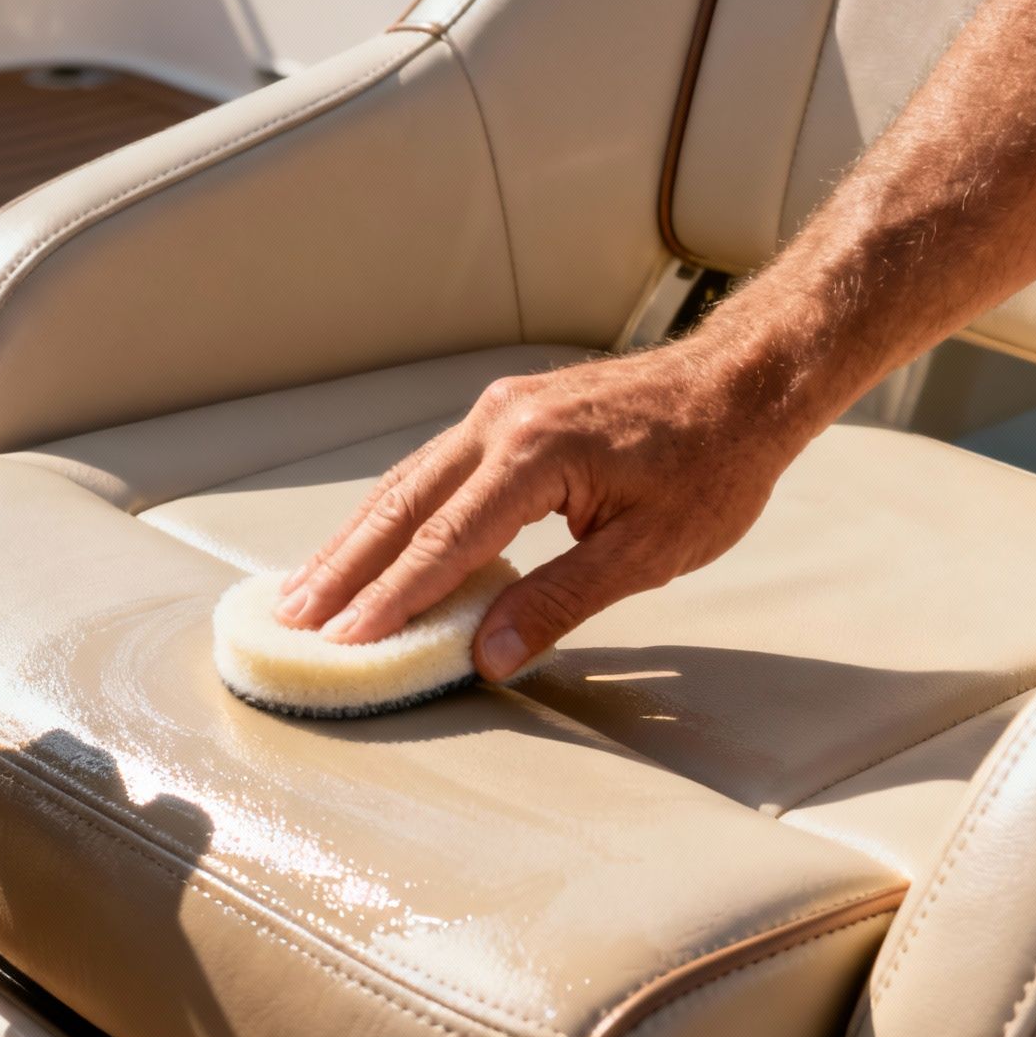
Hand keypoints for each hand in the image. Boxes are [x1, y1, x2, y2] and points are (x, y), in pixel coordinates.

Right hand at [272, 342, 808, 680]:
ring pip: (405, 483)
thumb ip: (560, 601)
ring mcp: (499, 410)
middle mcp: (501, 423)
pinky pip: (431, 469)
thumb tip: (485, 655)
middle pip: (401, 506)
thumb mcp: (648, 551)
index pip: (444, 543)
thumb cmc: (714, 466)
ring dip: (353, 540)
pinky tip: (367, 544)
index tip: (343, 645)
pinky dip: (391, 513)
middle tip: (290, 621)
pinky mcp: (507, 413)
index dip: (390, 601)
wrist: (745, 381)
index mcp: (536, 456)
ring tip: (305, 590)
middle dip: (343, 570)